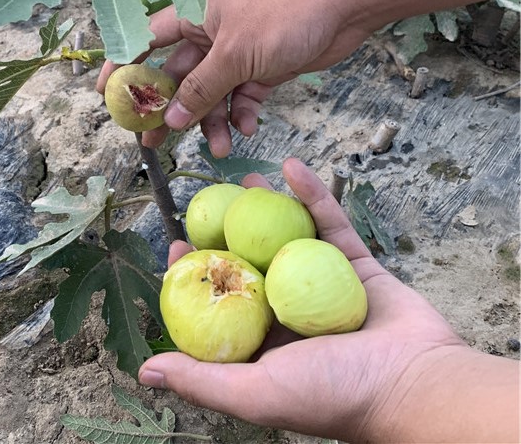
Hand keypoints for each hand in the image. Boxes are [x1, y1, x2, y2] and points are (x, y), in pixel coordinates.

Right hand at [97, 0, 370, 157]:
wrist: (343, 5)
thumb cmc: (282, 16)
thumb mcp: (234, 55)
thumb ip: (201, 88)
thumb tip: (169, 119)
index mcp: (192, 17)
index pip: (144, 40)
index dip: (122, 65)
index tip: (105, 95)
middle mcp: (209, 35)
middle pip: (177, 77)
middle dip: (169, 111)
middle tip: (153, 145)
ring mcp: (236, 53)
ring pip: (211, 94)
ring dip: (211, 121)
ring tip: (219, 148)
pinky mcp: (261, 68)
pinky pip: (241, 97)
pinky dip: (241, 114)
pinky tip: (248, 128)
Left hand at [139, 160, 517, 442]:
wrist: (416, 384)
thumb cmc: (333, 394)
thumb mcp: (257, 392)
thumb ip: (202, 379)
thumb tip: (145, 371)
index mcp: (267, 342)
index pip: (221, 301)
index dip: (197, 274)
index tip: (178, 246)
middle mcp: (292, 311)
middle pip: (254, 262)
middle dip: (230, 231)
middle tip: (210, 202)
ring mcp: (325, 285)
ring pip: (289, 237)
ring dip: (269, 206)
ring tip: (246, 179)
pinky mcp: (357, 265)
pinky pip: (331, 222)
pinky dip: (313, 194)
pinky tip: (292, 167)